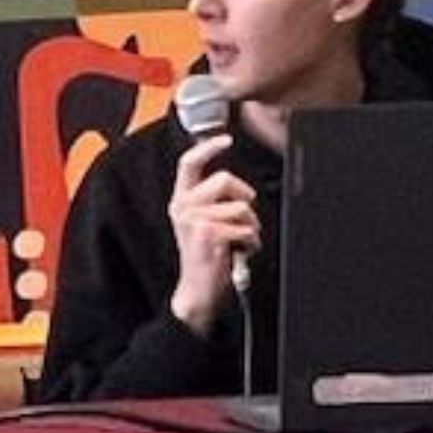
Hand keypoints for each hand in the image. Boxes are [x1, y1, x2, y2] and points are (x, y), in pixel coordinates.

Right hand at [168, 134, 260, 335]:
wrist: (198, 292)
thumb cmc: (206, 259)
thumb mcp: (202, 224)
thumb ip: (212, 202)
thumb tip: (237, 187)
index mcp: (181, 200)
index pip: (189, 163)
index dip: (208, 147)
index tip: (226, 140)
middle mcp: (184, 207)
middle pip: (224, 179)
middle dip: (245, 197)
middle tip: (245, 218)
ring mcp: (195, 220)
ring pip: (241, 206)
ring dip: (251, 226)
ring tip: (240, 241)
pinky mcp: (210, 235)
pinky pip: (245, 227)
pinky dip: (251, 242)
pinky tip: (240, 252)